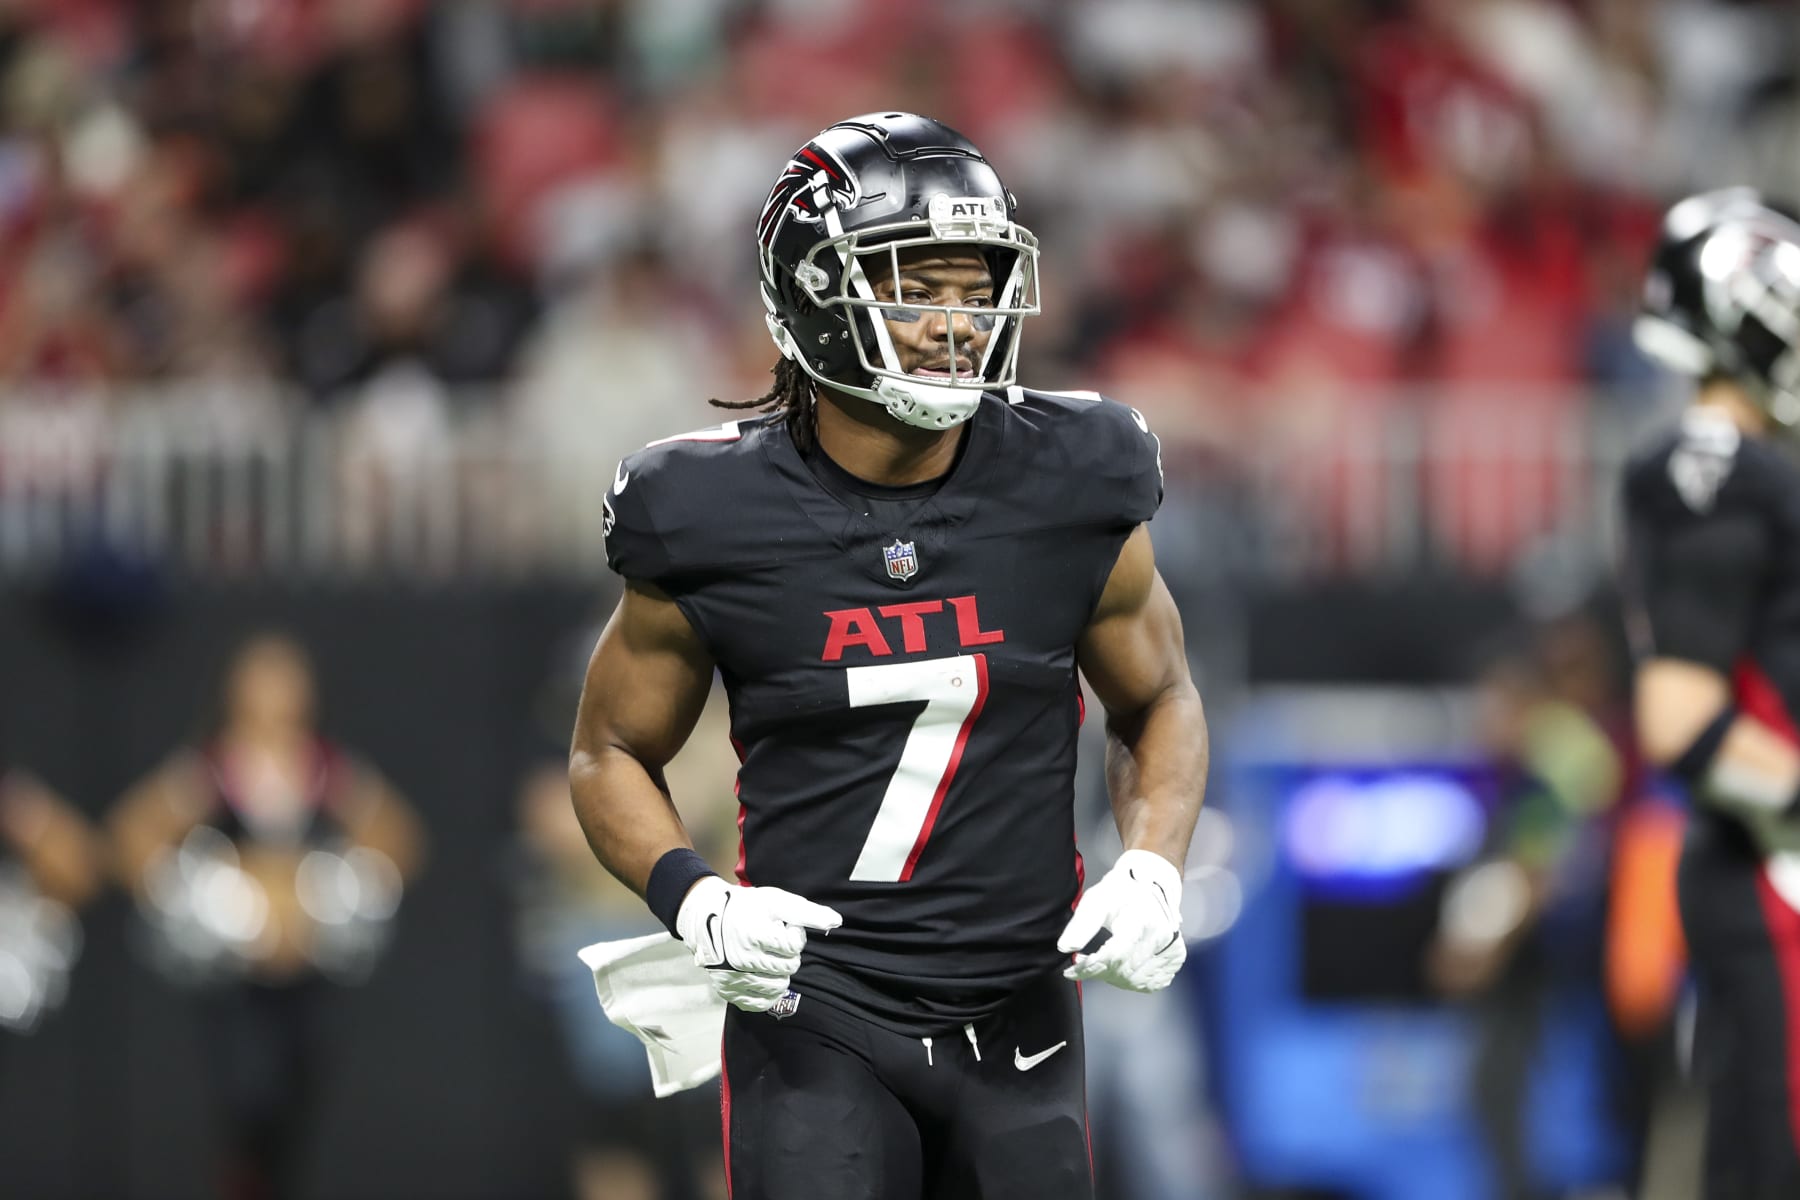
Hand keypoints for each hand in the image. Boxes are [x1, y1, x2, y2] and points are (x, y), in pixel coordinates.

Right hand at [675, 876, 841, 1011]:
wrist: (706, 917)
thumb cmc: (746, 907)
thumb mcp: (776, 901)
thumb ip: (807, 913)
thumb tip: (836, 922)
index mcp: (754, 936)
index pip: (794, 947)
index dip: (793, 935)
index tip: (783, 927)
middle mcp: (742, 960)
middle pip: (789, 968)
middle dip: (788, 955)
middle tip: (774, 942)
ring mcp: (733, 978)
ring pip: (779, 987)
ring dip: (781, 973)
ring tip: (768, 957)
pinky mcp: (728, 990)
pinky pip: (760, 1003)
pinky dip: (768, 993)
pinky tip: (765, 976)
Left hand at [1056, 849, 1184, 991]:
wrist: (1153, 882)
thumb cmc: (1122, 891)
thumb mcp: (1096, 899)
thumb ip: (1081, 925)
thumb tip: (1065, 948)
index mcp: (1140, 919)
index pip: (1113, 955)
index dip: (1090, 967)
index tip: (1072, 970)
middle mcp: (1160, 936)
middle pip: (1123, 970)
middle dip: (1099, 972)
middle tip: (1085, 963)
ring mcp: (1171, 948)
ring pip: (1135, 981)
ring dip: (1114, 978)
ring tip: (1103, 963)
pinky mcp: (1176, 957)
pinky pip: (1151, 983)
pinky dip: (1132, 981)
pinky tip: (1122, 969)